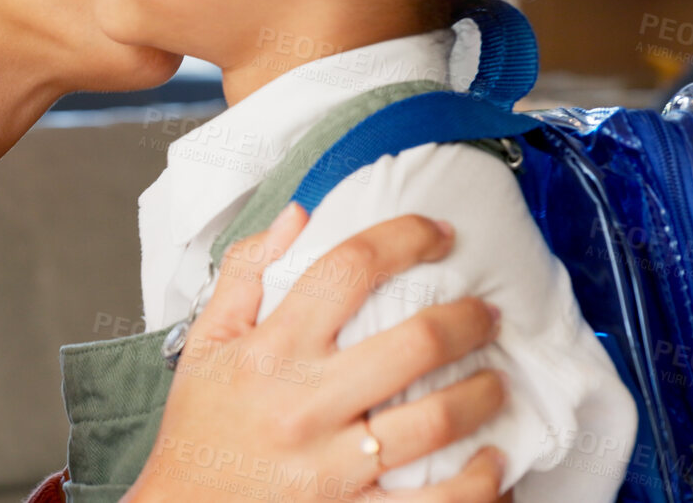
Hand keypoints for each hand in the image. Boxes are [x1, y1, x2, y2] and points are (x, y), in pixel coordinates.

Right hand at [125, 205, 506, 501]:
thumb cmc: (198, 431)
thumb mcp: (206, 342)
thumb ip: (245, 272)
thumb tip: (298, 218)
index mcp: (270, 351)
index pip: (347, 270)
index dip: (404, 239)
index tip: (436, 234)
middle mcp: (304, 404)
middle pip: (413, 343)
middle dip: (467, 319)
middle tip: (484, 313)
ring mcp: (333, 464)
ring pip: (436, 422)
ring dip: (482, 394)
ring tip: (494, 381)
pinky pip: (435, 502)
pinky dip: (479, 483)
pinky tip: (492, 461)